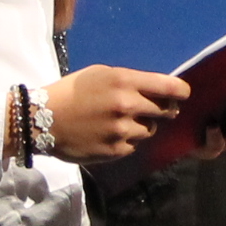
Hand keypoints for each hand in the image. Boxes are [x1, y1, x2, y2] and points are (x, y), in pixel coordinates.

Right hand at [43, 66, 189, 163]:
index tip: (184, 94)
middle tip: (152, 109)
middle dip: (163, 109)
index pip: (169, 87)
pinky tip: (111, 135)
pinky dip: (127, 141)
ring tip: (122, 122)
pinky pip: (134, 146)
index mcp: (124, 82)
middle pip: (165, 111)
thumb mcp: (101, 74)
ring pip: (150, 130)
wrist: (42, 119)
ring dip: (142, 126)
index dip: (181, 91)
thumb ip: (130, 81)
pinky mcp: (114, 151)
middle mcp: (127, 106)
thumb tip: (156, 90)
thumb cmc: (72, 91)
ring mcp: (121, 131)